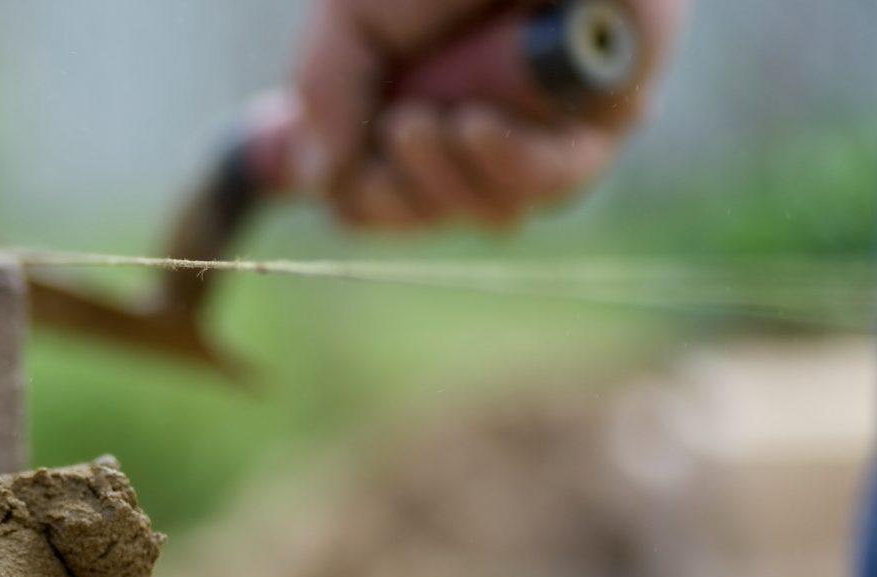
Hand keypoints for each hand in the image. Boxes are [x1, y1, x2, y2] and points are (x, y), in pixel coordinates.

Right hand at [295, 0, 685, 229]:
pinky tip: (474, 126)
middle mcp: (484, 116)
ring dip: (445, 182)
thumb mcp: (353, 18)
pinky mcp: (611, 108)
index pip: (389, 192)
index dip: (364, 199)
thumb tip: (312, 178)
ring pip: (494, 210)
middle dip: (400, 197)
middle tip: (394, 131)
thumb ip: (326, 93)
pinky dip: (506, 165)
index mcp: (423, 95)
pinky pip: (556, 181)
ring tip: (422, 122)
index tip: (340, 176)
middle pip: (438, 210)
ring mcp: (547, 120)